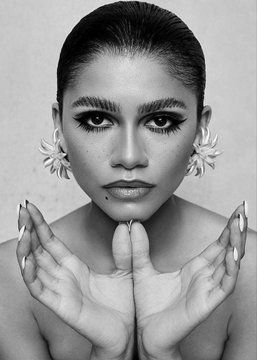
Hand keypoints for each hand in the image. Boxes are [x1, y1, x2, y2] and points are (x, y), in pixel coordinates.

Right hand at [16, 201, 133, 359]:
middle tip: (21, 209)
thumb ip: (124, 250)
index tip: (31, 207)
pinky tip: (27, 259)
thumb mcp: (126, 269)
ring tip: (23, 228)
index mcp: (74, 266)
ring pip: (35, 267)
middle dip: (29, 229)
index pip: (51, 242)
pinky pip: (40, 290)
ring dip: (27, 248)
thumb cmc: (123, 304)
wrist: (126, 332)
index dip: (40, 225)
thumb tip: (126, 226)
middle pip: (38, 249)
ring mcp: (60, 291)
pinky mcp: (61, 306)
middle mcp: (62, 276)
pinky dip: (31, 275)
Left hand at [131, 204, 246, 358]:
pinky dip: (231, 270)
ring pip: (229, 265)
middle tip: (244, 210)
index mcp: (194, 269)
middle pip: (227, 250)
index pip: (217, 245)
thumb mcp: (141, 270)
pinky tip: (233, 254)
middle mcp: (205, 277)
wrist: (146, 334)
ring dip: (236, 245)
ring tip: (240, 226)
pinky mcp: (206, 304)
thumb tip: (133, 226)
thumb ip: (139, 249)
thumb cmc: (148, 305)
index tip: (236, 212)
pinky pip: (224, 285)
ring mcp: (207, 290)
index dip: (227, 229)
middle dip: (236, 231)